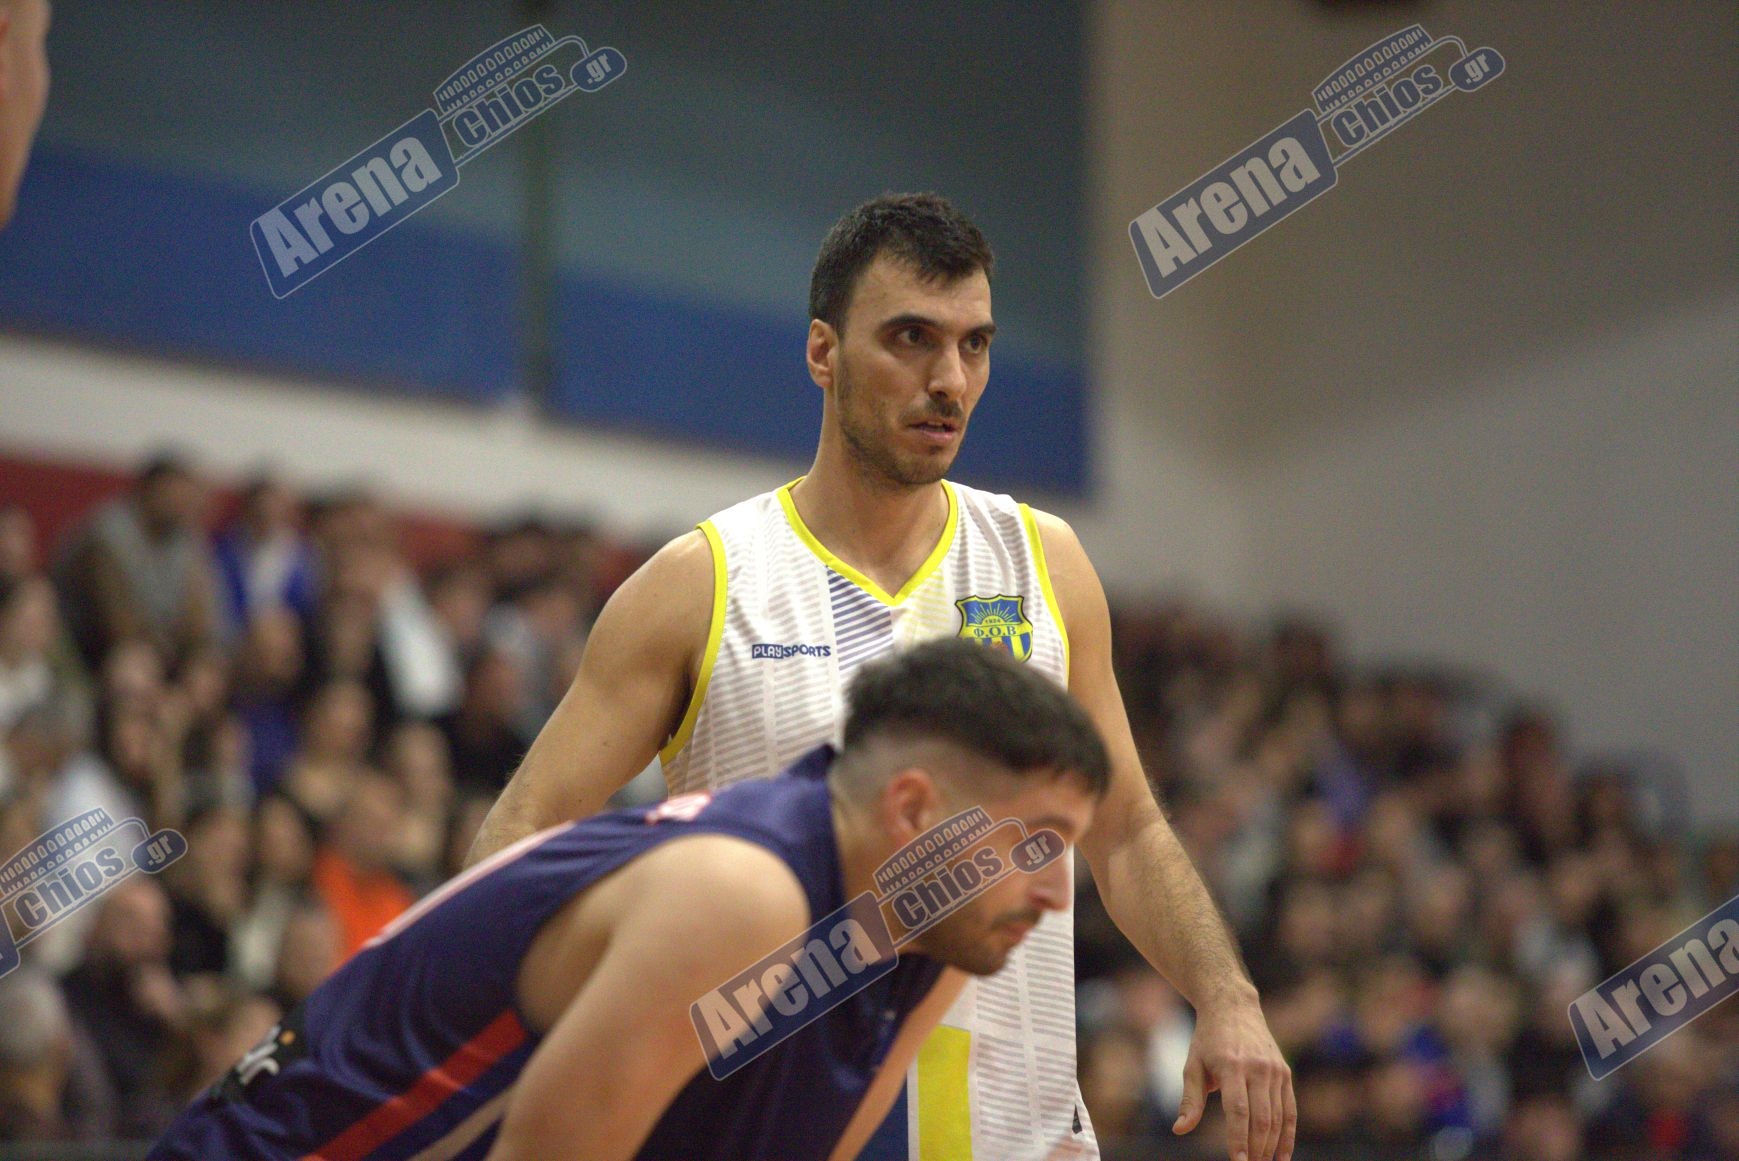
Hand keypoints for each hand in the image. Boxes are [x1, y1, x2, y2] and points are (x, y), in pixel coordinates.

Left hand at [1173, 991, 1294, 1160]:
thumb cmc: (1207, 1040)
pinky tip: (1282, 1157)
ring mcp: (1274, 1070)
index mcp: (1231, 1066)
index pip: (1238, 1110)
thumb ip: (1190, 1100)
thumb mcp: (1193, 1066)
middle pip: (1260, 1118)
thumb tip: (1180, 1129)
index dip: (1238, 1139)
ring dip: (1271, 1147)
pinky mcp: (1285, 1072)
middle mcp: (1257, 1068)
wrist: (1233, 1007)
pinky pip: (1290, 1110)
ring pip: (1277, 1117)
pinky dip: (1288, 1135)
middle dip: (1256, 1149)